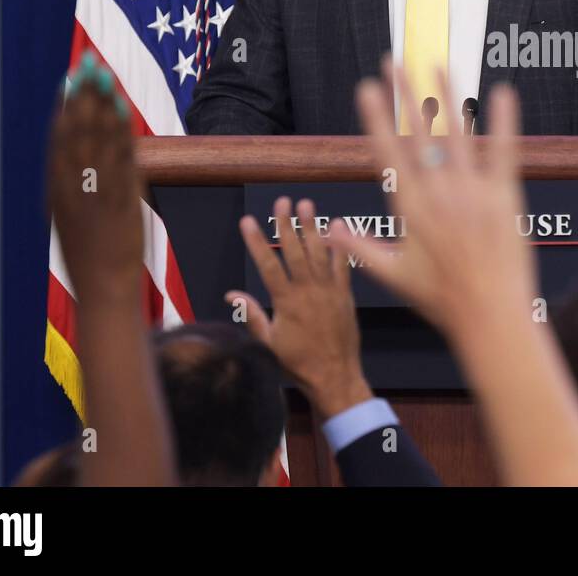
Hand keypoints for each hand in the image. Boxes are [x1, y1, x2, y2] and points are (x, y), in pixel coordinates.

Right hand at [46, 52, 143, 302]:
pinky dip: (121, 132)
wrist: (104, 288)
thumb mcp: (68, 218)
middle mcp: (74, 188)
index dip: (65, 108)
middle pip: (78, 132)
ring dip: (102, 104)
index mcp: (56, 192)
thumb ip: (71, 186)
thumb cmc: (88, 256)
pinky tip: (122, 109)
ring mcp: (99, 192)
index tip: (69, 80)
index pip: (58, 140)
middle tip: (88, 63)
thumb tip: (70, 155)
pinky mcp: (124, 200)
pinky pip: (123, 159)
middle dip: (84, 95)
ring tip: (104, 75)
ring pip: (99, 139)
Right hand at [230, 196, 372, 417]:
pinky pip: (343, 265)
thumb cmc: (297, 362)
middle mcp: (308, 291)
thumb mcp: (268, 342)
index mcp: (286, 302)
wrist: (334, 376)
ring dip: (312, 227)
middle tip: (281, 201)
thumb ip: (252, 315)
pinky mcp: (345, 294)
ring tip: (307, 204)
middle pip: (295, 251)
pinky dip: (341, 245)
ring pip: (319, 252)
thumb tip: (231, 295)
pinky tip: (339, 225)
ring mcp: (329, 291)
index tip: (247, 221)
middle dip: (286, 224)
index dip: (256, 241)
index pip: (267, 265)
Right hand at [329, 62, 535, 346]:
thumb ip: (359, 248)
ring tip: (437, 63)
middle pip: (418, 133)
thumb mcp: (393, 275)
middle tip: (393, 61)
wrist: (490, 316)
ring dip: (447, 94)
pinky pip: (504, 149)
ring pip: (457, 132)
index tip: (366, 88)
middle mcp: (440, 193)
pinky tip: (502, 91)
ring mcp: (473, 192)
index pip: (388, 153)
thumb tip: (327, 231)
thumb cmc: (442, 299)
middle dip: (404, 93)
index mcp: (410, 208)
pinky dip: (503, 120)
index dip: (376, 117)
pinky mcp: (505, 195)